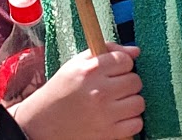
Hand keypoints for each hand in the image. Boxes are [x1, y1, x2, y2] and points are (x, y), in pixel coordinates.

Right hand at [8, 45, 143, 139]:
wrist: (43, 123)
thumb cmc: (61, 90)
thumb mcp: (76, 64)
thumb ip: (106, 51)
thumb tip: (136, 51)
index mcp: (90, 70)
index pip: (125, 60)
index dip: (122, 65)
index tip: (114, 71)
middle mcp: (99, 91)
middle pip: (135, 81)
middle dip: (127, 83)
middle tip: (113, 88)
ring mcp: (105, 114)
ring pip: (139, 102)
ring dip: (130, 102)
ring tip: (116, 103)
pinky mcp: (109, 133)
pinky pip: (137, 123)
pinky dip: (130, 120)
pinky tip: (117, 117)